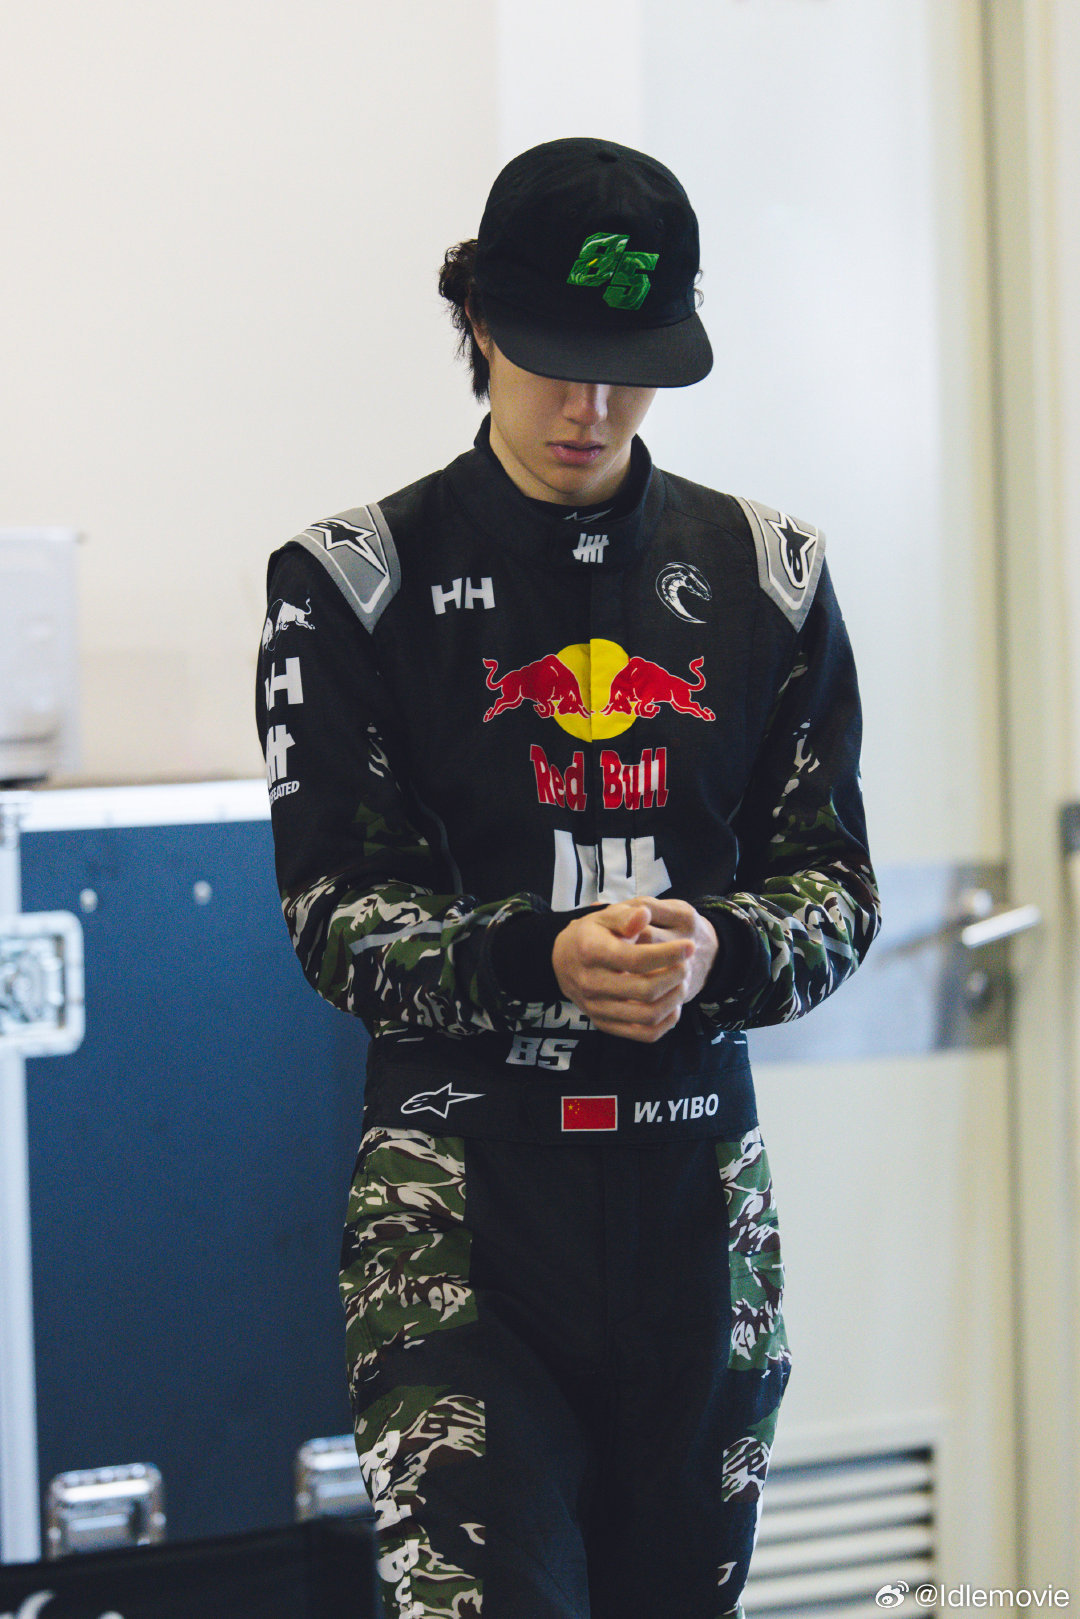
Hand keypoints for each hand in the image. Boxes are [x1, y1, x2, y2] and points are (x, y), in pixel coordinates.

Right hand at [551, 899, 717, 1042]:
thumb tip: (644, 914)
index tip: (689, 946)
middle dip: (674, 977)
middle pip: (645, 990)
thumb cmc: (591, 935)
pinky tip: (673, 1004)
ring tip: (682, 982)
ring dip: (673, 1000)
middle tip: (687, 965)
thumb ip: (625, 915)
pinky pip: (643, 1034)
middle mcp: (590, 983)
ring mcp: (596, 1007)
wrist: (563, 961)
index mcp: (591, 952)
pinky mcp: (604, 1024)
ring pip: (646, 1015)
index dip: (668, 954)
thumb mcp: (604, 917)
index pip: (636, 959)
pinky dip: (665, 1022)